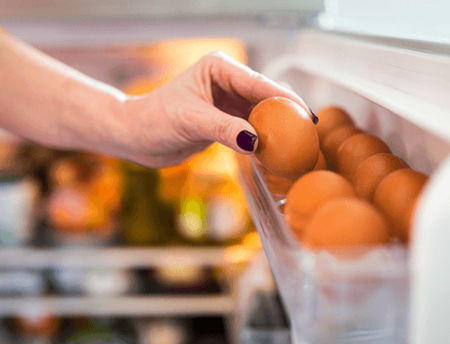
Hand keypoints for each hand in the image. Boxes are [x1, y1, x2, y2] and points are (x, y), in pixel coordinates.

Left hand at [113, 51, 312, 168]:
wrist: (138, 137)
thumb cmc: (155, 120)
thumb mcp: (190, 121)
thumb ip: (224, 129)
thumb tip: (255, 140)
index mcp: (218, 68)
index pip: (258, 82)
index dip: (284, 98)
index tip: (305, 114)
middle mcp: (226, 81)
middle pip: (264, 96)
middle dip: (285, 112)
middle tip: (307, 130)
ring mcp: (227, 101)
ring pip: (260, 112)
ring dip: (276, 126)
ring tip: (297, 141)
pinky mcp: (225, 119)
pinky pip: (251, 126)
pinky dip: (263, 136)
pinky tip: (275, 147)